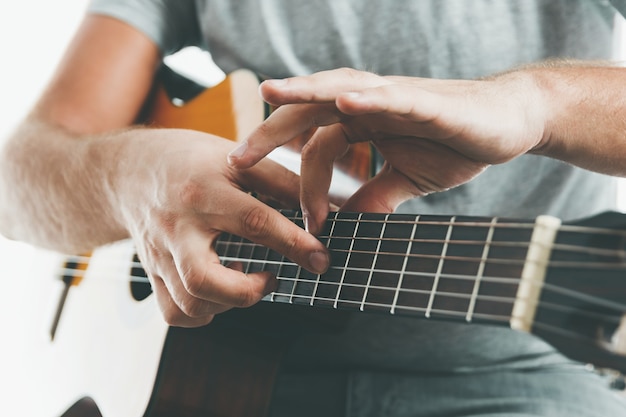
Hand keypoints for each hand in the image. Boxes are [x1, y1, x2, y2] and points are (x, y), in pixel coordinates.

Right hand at [113, 129, 329, 326]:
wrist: (129, 171)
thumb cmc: (191, 162)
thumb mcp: (236, 158)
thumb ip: (281, 182)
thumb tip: (325, 209)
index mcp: (204, 190)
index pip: (255, 222)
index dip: (294, 244)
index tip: (321, 259)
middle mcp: (177, 226)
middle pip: (204, 278)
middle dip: (249, 291)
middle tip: (273, 278)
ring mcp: (159, 254)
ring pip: (189, 303)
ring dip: (228, 303)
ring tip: (245, 277)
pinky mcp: (152, 272)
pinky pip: (175, 312)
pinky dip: (204, 313)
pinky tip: (220, 292)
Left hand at [228, 68, 545, 233]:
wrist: (508, 125)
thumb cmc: (455, 145)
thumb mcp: (406, 179)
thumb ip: (374, 195)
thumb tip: (346, 222)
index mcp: (360, 122)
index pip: (313, 145)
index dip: (299, 181)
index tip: (294, 218)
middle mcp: (367, 104)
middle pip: (309, 111)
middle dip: (270, 132)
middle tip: (236, 160)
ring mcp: (393, 98)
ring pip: (339, 88)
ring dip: (305, 90)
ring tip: (270, 92)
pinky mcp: (425, 100)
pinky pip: (391, 96)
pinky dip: (367, 97)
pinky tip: (344, 101)